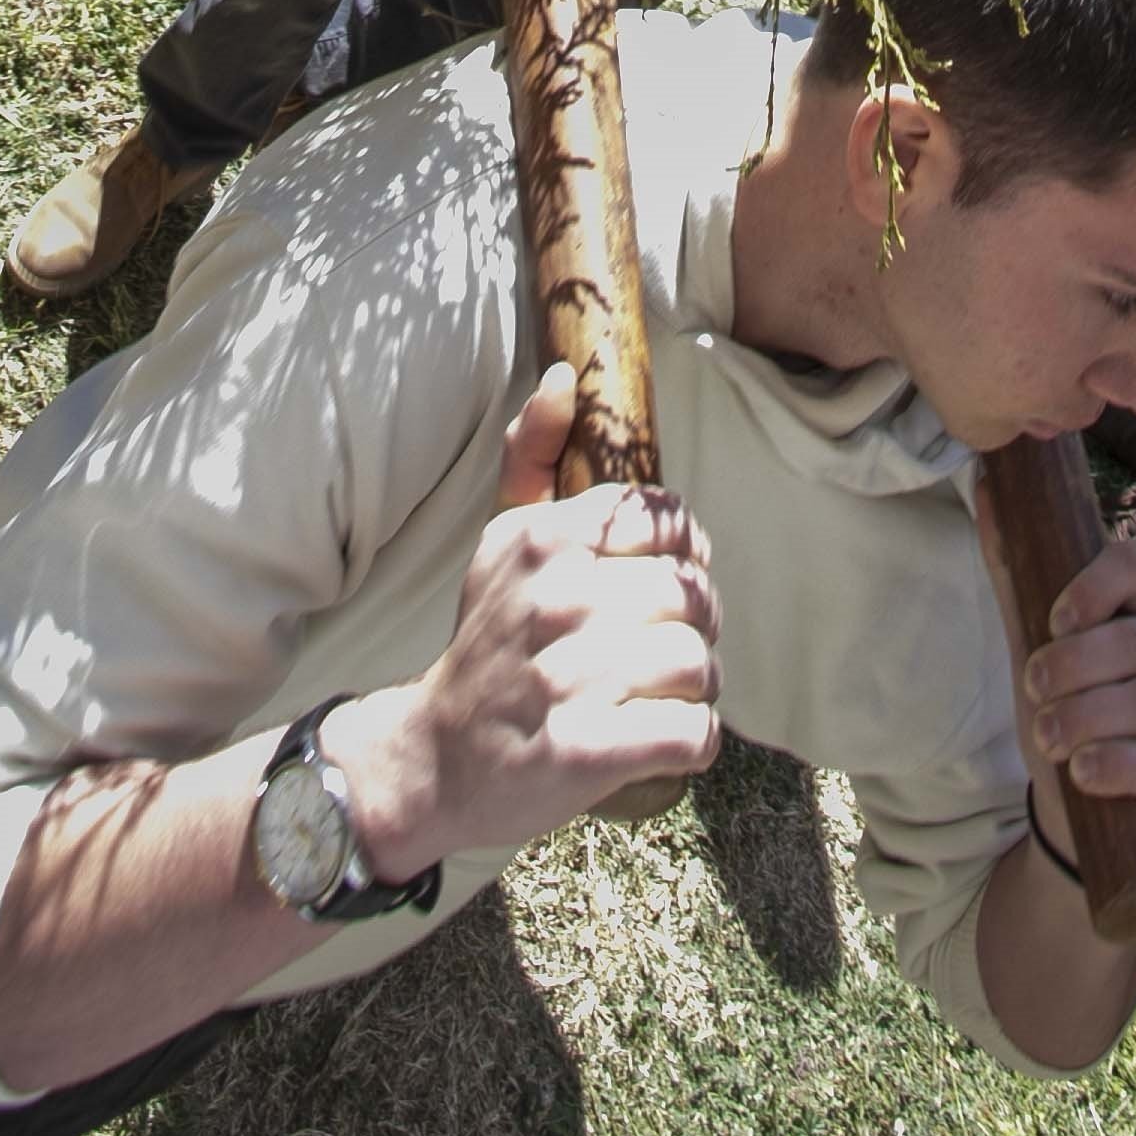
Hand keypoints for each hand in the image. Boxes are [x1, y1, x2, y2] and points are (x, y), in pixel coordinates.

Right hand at [327, 367, 720, 876]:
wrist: (434, 760)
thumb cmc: (488, 644)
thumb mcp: (502, 542)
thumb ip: (535, 457)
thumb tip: (565, 376)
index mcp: (542, 540)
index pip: (667, 522)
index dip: (685, 555)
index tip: (665, 584)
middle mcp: (555, 599)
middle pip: (690, 595)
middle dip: (699, 626)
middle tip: (676, 649)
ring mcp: (567, 678)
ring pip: (697, 663)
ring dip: (700, 686)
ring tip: (673, 695)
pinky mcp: (584, 751)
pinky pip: (689, 732)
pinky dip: (696, 741)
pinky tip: (672, 738)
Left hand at [974, 481, 1135, 846]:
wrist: (1077, 813)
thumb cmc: (1064, 719)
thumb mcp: (1032, 650)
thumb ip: (1015, 577)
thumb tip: (986, 487)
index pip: (1131, 567)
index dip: (1094, 587)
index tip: (1054, 621)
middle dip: (1077, 668)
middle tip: (1033, 696)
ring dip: (1093, 719)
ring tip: (1050, 740)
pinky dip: (1128, 765)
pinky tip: (1087, 773)